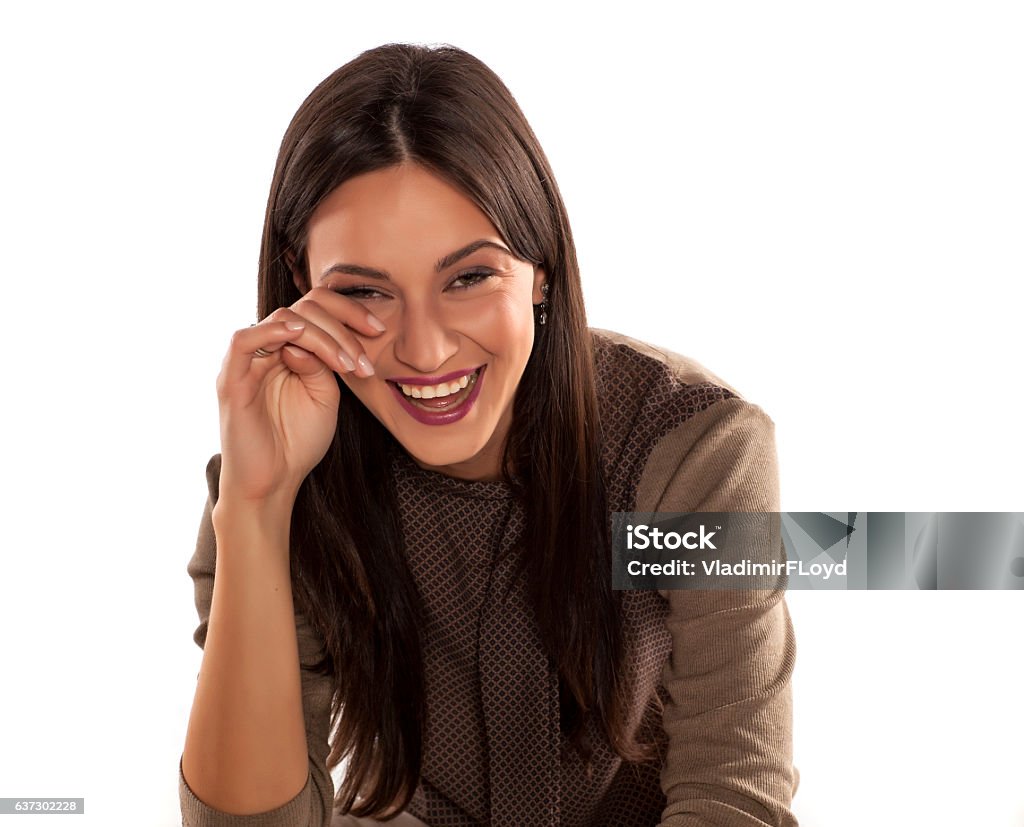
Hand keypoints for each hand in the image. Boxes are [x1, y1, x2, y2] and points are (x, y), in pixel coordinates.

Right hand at [214, 287, 386, 504]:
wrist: (273, 482)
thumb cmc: (298, 441)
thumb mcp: (324, 395)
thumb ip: (323, 362)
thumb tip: (306, 337)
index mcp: (289, 350)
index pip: (316, 309)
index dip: (349, 312)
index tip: (380, 331)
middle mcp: (267, 350)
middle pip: (303, 308)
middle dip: (342, 326)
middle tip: (364, 359)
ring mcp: (247, 363)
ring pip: (282, 319)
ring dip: (322, 336)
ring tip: (346, 364)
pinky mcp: (231, 381)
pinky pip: (244, 340)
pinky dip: (273, 331)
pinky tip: (301, 339)